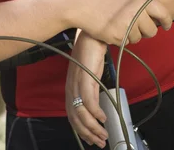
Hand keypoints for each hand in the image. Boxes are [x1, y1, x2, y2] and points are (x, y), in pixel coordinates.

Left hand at [66, 31, 107, 148]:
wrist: (90, 34)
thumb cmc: (90, 53)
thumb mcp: (89, 74)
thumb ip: (89, 88)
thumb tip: (96, 104)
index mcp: (70, 88)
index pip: (72, 115)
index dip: (81, 130)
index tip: (91, 139)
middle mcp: (71, 88)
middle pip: (76, 118)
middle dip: (88, 134)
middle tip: (100, 142)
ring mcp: (77, 84)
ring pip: (82, 113)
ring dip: (93, 127)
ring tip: (103, 135)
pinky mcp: (85, 78)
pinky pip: (89, 101)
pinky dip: (96, 112)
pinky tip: (103, 118)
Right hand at [73, 0, 172, 45]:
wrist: (80, 4)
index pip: (162, 13)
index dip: (167, 21)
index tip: (166, 26)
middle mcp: (137, 13)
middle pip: (151, 31)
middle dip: (144, 31)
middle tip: (133, 25)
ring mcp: (128, 26)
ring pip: (137, 38)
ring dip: (130, 35)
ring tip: (117, 23)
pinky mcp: (119, 37)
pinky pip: (125, 43)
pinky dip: (119, 38)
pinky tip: (110, 28)